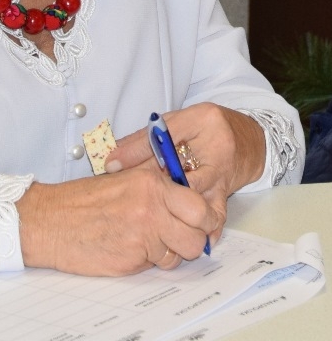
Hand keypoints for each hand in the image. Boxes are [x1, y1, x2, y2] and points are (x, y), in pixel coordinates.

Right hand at [16, 167, 218, 274]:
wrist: (48, 220)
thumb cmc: (80, 202)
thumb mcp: (121, 181)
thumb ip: (153, 189)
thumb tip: (185, 201)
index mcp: (150, 181)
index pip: (199, 204)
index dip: (201, 217)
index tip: (196, 221)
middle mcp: (151, 204)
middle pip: (199, 232)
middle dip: (192, 239)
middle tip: (177, 238)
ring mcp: (144, 231)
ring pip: (182, 252)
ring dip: (169, 252)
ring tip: (144, 241)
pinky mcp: (134, 255)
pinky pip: (159, 264)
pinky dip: (149, 260)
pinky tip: (128, 248)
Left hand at [104, 103, 265, 244]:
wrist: (249, 141)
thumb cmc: (205, 130)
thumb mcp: (176, 123)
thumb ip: (144, 140)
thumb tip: (112, 160)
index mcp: (201, 121)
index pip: (164, 136)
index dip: (136, 152)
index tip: (112, 166)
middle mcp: (216, 147)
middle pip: (179, 169)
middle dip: (154, 185)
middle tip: (132, 198)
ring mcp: (224, 172)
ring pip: (195, 195)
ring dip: (174, 209)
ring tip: (156, 222)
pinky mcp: (227, 193)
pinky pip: (215, 213)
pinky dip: (203, 227)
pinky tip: (194, 240)